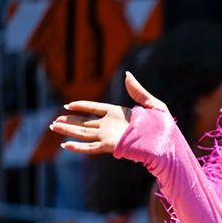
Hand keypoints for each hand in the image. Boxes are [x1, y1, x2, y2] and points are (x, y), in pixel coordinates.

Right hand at [50, 72, 167, 154]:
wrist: (167, 144)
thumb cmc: (165, 127)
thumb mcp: (154, 105)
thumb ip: (138, 91)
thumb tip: (127, 75)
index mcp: (119, 114)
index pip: (96, 108)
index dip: (82, 106)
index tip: (67, 105)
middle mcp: (111, 125)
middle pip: (86, 122)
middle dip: (70, 120)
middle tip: (54, 120)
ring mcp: (109, 136)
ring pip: (84, 133)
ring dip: (68, 130)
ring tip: (54, 127)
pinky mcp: (110, 146)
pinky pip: (90, 147)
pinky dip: (78, 147)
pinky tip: (65, 145)